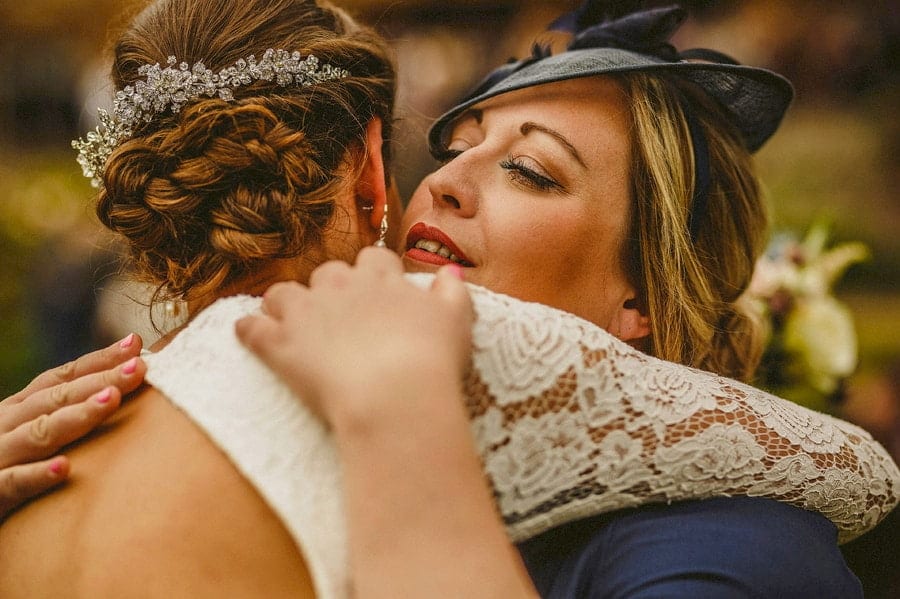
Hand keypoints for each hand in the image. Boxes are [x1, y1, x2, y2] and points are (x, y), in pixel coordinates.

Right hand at [0, 334, 146, 517]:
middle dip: (100, 380)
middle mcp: (6, 425)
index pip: (62, 378)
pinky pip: (13, 482)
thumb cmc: (6, 468)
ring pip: (39, 433)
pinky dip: (37, 474)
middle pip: (58, 398)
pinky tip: (65, 467)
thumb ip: (61, 416)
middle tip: (138, 368)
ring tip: (111, 399)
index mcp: (18, 409)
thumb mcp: (28, 436)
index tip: (135, 345)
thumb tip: (117, 394)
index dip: (98, 361)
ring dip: (75, 415)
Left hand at [236, 247, 472, 426]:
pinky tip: (247, 335)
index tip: (378, 292)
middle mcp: (340, 287)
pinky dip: (248, 330)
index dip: (374, 274)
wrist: (397, 395)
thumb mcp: (457, 319)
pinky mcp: (280, 345)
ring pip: (283, 293)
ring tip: (289, 322)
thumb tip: (450, 271)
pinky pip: (252, 329)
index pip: (373, 259)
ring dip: (285, 304)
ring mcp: (306, 314)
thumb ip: (452, 291)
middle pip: (328, 273)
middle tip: (340, 316)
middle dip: (331, 289)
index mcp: (381, 279)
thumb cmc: (432, 359)